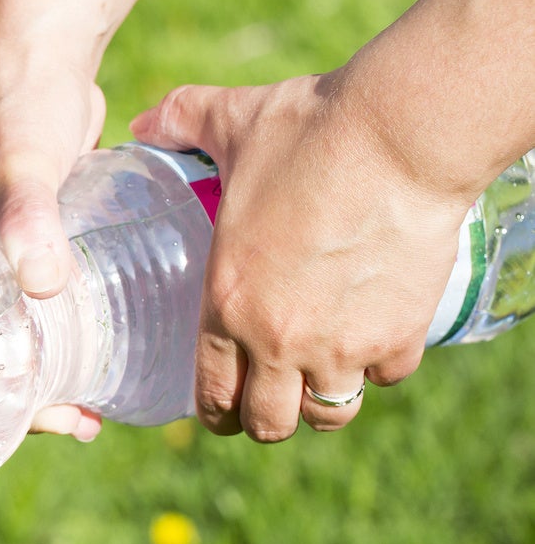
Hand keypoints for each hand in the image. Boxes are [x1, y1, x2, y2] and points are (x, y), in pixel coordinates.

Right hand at [0, 47, 105, 441]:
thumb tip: (43, 288)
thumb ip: (29, 219)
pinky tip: (95, 363)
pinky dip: (51, 347)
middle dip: (8, 405)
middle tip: (70, 424)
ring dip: (36, 382)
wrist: (45, 51)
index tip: (1, 431)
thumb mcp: (22, 168)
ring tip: (89, 412)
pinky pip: (23, 317)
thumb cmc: (19, 107)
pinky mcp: (12, 252)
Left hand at [131, 73, 473, 440]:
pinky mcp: (399, 332)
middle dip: (267, 419)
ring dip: (324, 401)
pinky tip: (377, 339)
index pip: (210, 394)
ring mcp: (341, 343)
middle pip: (268, 424)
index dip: (215, 411)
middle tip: (273, 400)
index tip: (223, 409)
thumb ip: (181, 122)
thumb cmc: (310, 129)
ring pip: (329, 413)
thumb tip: (142, 119)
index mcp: (227, 303)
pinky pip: (387, 375)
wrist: (401, 132)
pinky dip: (382, 365)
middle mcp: (278, 339)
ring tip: (324, 379)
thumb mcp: (231, 122)